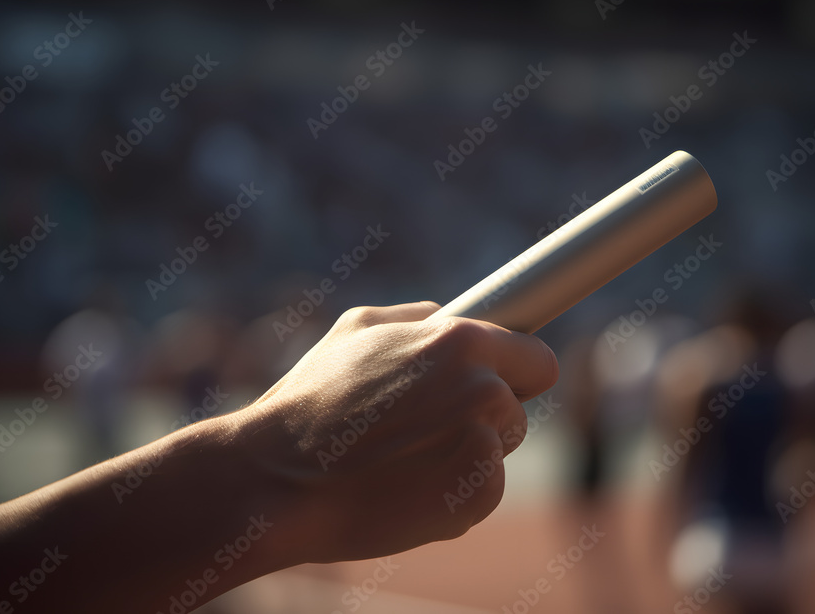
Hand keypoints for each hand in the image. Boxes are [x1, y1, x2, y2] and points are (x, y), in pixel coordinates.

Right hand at [239, 301, 558, 562]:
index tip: (503, 380)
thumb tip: (449, 316)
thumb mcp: (354, 330)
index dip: (517, 371)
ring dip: (469, 452)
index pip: (538, 359)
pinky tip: (406, 489)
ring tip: (405, 456)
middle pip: (518, 407)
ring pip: (500, 448)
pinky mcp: (474, 499)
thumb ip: (414, 318)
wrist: (276, 479)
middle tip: (425, 424)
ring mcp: (482, 446)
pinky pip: (486, 491)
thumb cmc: (309, 402)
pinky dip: (456, 494)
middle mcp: (483, 388)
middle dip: (484, 414)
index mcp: (462, 341)